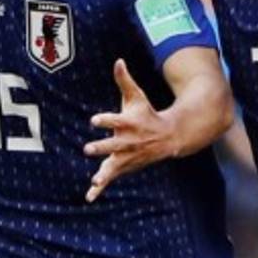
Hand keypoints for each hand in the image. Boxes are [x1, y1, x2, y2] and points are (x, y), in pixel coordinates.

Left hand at [83, 59, 177, 201]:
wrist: (168, 138)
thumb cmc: (147, 114)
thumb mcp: (137, 96)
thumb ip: (124, 80)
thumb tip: (118, 60)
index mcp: (128, 123)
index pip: (115, 120)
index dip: (105, 120)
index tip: (94, 120)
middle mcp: (127, 141)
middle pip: (113, 146)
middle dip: (102, 148)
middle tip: (88, 149)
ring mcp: (126, 156)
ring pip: (113, 166)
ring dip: (104, 174)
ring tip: (95, 181)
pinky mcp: (123, 166)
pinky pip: (110, 179)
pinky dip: (100, 189)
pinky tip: (89, 197)